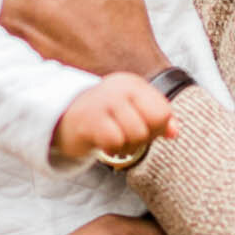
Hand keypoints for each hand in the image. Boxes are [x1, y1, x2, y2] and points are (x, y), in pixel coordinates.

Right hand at [53, 73, 177, 162]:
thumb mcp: (131, 112)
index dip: (158, 128)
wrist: (59, 117)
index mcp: (133, 85)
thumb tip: (175, 132)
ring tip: (114, 141)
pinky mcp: (89, 119)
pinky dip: (111, 149)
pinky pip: (115, 142)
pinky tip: (102, 144)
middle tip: (126, 138)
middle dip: (144, 138)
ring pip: (136, 134)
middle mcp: (120, 89)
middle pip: (153, 123)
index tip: (142, 131)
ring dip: (126, 146)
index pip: (163, 111)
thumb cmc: (101, 117)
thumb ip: (155, 118)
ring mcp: (104, 102)